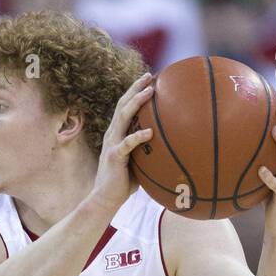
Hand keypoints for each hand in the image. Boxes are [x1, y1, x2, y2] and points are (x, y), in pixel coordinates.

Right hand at [89, 72, 153, 215]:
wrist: (105, 199)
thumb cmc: (123, 184)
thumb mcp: (138, 163)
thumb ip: (148, 151)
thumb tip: (170, 148)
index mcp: (117, 133)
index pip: (125, 107)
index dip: (135, 91)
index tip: (149, 80)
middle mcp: (112, 134)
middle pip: (123, 104)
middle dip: (136, 88)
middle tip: (150, 76)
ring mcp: (112, 144)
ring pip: (123, 117)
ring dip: (137, 102)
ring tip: (150, 92)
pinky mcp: (114, 157)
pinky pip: (127, 144)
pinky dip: (138, 137)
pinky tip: (150, 132)